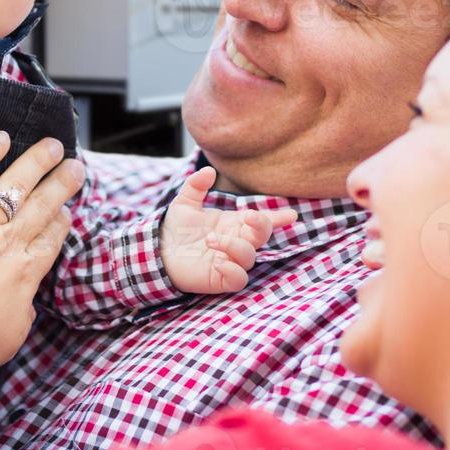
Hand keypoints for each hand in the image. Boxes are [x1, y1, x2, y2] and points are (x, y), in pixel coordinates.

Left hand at [0, 133, 81, 367]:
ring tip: (53, 146)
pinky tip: (1, 138)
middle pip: (42, 206)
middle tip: (75, 167)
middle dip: (61, 185)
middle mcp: (9, 242)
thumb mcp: (12, 338)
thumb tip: (25, 306)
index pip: (51, 239)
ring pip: (15, 185)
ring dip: (37, 163)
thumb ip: (22, 315)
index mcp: (26, 272)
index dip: (61, 222)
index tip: (67, 210)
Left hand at [159, 167, 296, 293]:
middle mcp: (236, 242)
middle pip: (262, 235)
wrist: (158, 250)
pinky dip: (232, 269)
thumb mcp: (185, 202)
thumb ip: (196, 185)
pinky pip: (238, 279)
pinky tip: (217, 261)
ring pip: (249, 256)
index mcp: (233, 224)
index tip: (291, 214)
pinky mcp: (221, 278)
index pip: (261, 221)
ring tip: (209, 239)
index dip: (278, 218)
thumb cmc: (176, 228)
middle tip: (246, 216)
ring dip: (234, 245)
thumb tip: (209, 171)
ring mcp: (230, 261)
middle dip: (261, 225)